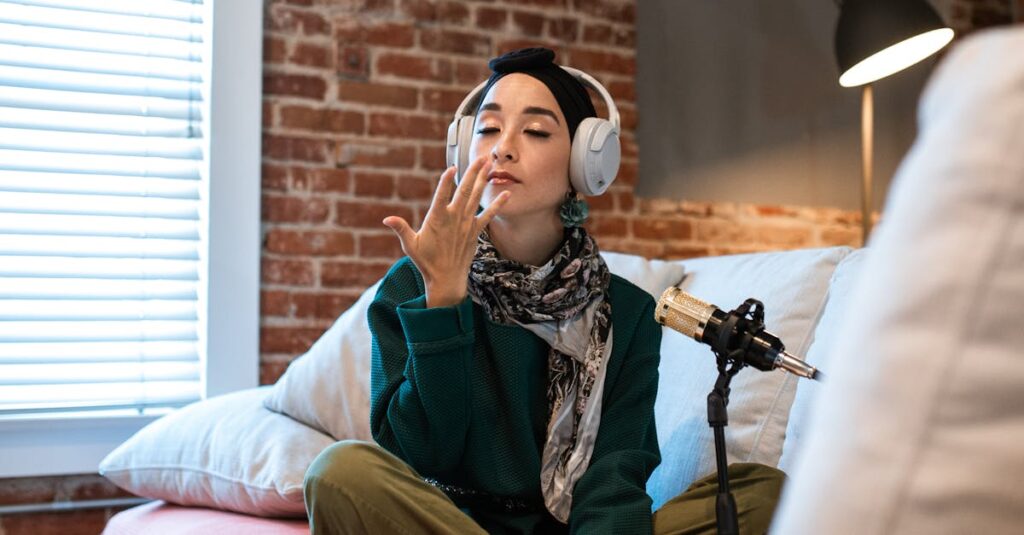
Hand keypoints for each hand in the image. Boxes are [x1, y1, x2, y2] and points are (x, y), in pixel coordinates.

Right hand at [382, 157, 510, 307]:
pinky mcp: (475, 231)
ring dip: (483, 180)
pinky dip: (498, 204)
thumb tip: (387, 219)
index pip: (441, 196)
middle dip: (473, 173)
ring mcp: (466, 224)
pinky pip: (488, 215)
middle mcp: (454, 219)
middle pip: (464, 191)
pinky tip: (507, 194)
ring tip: (489, 165)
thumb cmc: (426, 261)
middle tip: (481, 156)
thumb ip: (401, 229)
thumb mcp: (410, 245)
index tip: (451, 167)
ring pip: (476, 198)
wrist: (446, 279)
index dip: (446, 181)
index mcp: (437, 219)